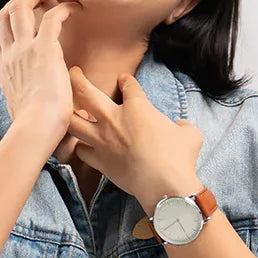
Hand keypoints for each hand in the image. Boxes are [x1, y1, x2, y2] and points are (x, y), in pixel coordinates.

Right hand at [0, 0, 80, 146]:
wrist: (35, 130)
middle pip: (3, 16)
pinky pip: (52, 17)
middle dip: (18, 1)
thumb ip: (28, 108)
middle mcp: (10, 56)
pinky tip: (75, 8)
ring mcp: (23, 49)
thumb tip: (36, 117)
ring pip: (21, 6)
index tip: (24, 36)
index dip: (7, 36)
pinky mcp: (44, 48)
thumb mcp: (23, 115)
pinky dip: (63, 8)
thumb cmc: (34, 131)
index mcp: (5, 73)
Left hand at [66, 67, 203, 214]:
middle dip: (77, 79)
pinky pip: (81, 151)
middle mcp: (114, 119)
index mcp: (137, 107)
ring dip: (69, 113)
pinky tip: (81, 145)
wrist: (164, 184)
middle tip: (73, 72)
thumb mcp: (190, 134)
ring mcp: (103, 141)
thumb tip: (181, 127)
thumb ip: (183, 126)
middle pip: (86, 92)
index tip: (123, 80)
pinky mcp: (99, 162)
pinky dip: (80, 147)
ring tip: (66, 110)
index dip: (126, 81)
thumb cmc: (179, 156)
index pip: (129, 86)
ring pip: (74, 122)